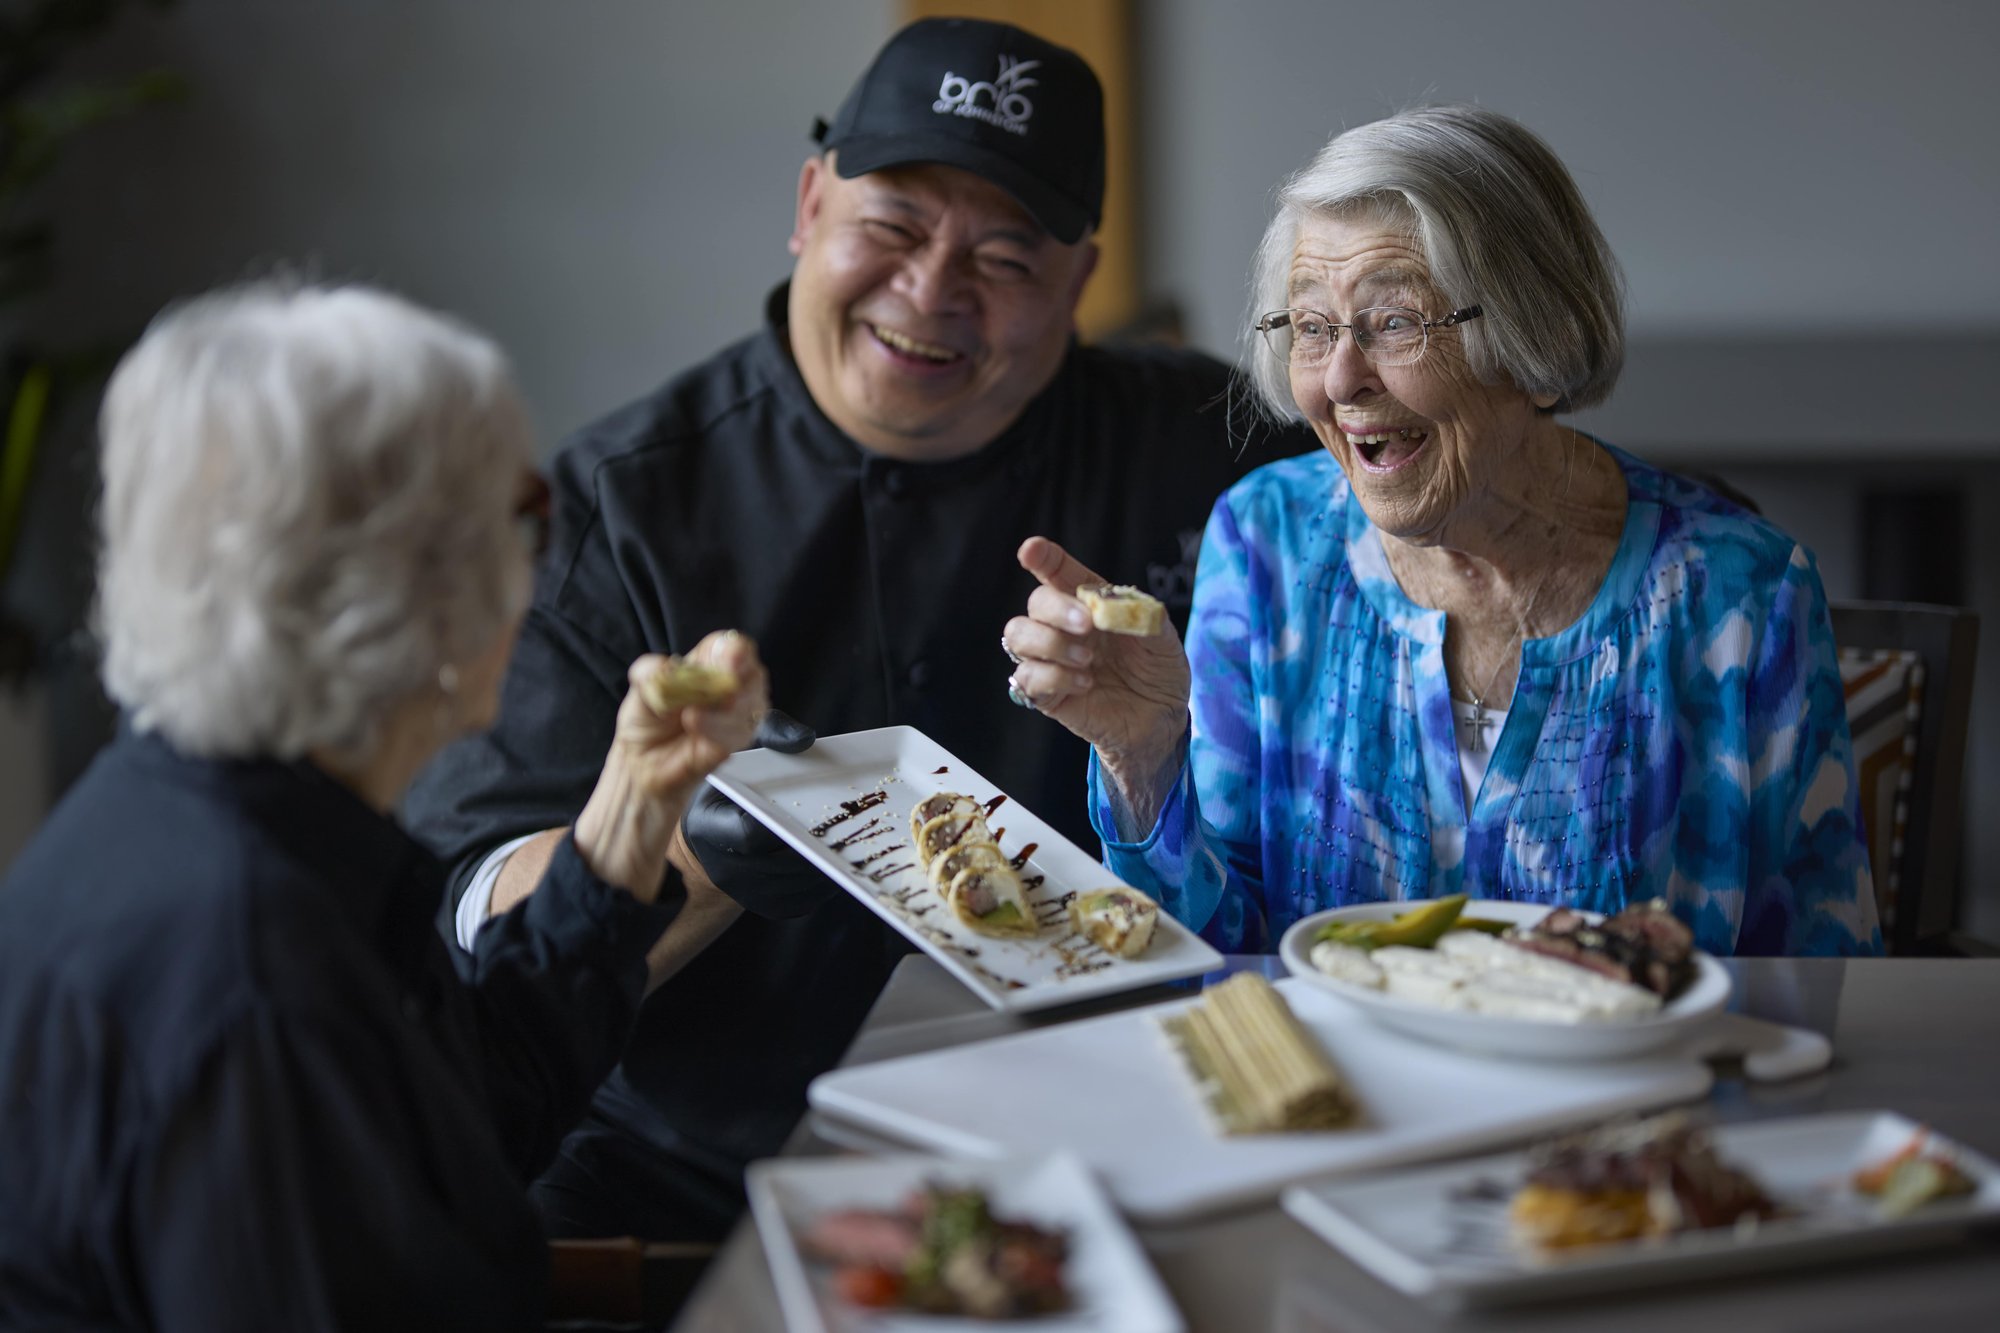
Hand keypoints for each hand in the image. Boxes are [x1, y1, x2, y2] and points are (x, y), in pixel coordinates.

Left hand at [574, 631, 768, 899]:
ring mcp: (736, 715)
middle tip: (717, 691)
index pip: (731, 647)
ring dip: (724, 711)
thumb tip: (666, 668)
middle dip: (738, 680)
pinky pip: (741, 733)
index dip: (736, 650)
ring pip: (753, 704)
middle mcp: (728, 687)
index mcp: (706, 665)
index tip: (729, 660)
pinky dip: (720, 730)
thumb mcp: (639, 691)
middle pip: (753, 673)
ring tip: (690, 718)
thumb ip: (650, 673)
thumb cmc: (645, 725)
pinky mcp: (736, 742)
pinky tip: (697, 731)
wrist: (642, 767)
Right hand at [680, 707, 839, 918]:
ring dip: (830, 863)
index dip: (782, 823)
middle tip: (854, 822)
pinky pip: (807, 898)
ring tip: (857, 839)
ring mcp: (747, 894)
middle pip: (781, 863)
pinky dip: (828, 879)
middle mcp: (724, 869)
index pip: (749, 834)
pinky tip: (844, 858)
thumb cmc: (731, 784)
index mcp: (709, 828)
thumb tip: (806, 739)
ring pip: (800, 883)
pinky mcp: (771, 907)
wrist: (711, 840)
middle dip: (818, 843)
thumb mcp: (741, 751)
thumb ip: (770, 736)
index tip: (816, 807)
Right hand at [1004, 537, 1190, 793]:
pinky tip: (1085, 685)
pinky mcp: (1047, 694)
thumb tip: (1113, 605)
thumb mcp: (1162, 637)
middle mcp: (1065, 627)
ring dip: (1050, 643)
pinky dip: (1054, 678)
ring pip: (1017, 636)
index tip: (1031, 551)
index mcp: (1090, 604)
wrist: (1161, 719)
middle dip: (1056, 609)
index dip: (1043, 558)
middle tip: (1087, 625)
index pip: (1059, 573)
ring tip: (1087, 661)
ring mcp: (1052, 660)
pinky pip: (1026, 678)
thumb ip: (1141, 615)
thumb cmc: (1159, 671)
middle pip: (1036, 603)